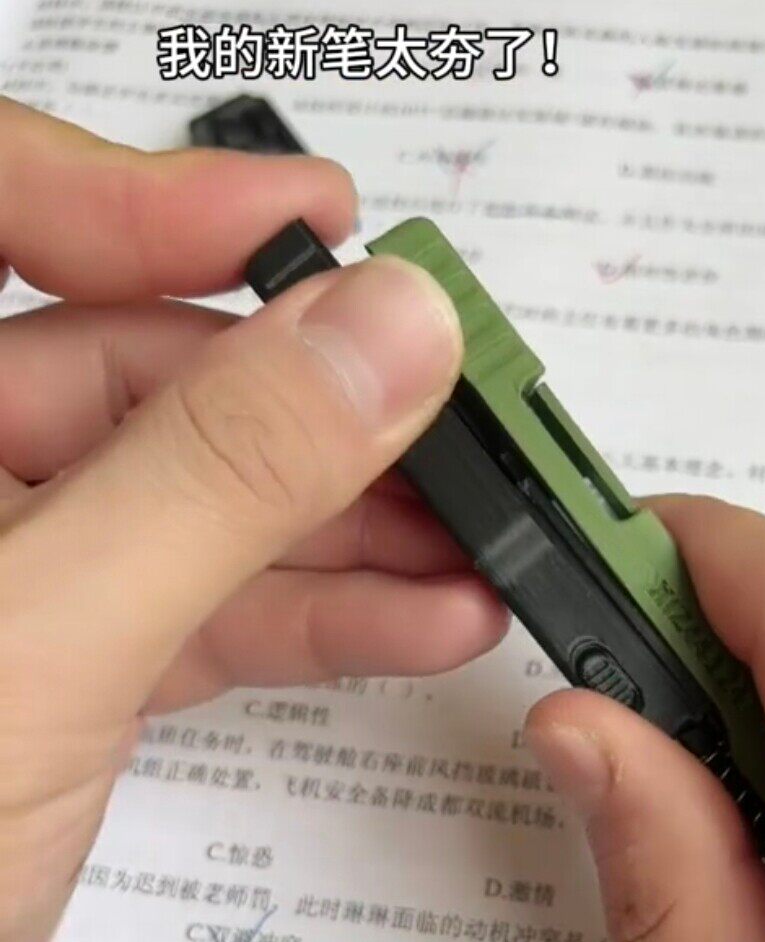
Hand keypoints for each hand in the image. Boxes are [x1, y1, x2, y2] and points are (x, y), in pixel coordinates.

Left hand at [0, 100, 506, 941]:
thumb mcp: (35, 650)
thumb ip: (218, 481)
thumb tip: (378, 337)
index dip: (152, 198)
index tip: (317, 223)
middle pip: (146, 379)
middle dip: (319, 405)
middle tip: (457, 414)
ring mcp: (14, 589)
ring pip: (203, 511)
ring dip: (355, 529)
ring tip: (480, 541)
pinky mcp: (68, 681)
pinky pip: (211, 615)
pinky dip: (325, 620)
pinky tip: (426, 621)